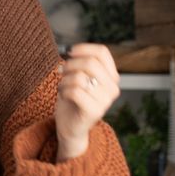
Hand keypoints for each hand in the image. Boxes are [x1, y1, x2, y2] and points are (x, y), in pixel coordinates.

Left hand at [55, 43, 119, 159]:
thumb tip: (72, 50)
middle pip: (90, 63)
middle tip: (62, 71)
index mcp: (112, 77)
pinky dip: (63, 90)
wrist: (71, 127)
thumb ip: (81, 63)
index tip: (70, 52)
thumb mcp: (79, 77)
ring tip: (63, 86)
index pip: (102, 52)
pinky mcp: (95, 111)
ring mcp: (106, 101)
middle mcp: (113, 88)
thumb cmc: (74, 99)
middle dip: (71, 64)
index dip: (84, 48)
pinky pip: (75, 91)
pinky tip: (63, 94)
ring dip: (65, 80)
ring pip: (80, 77)